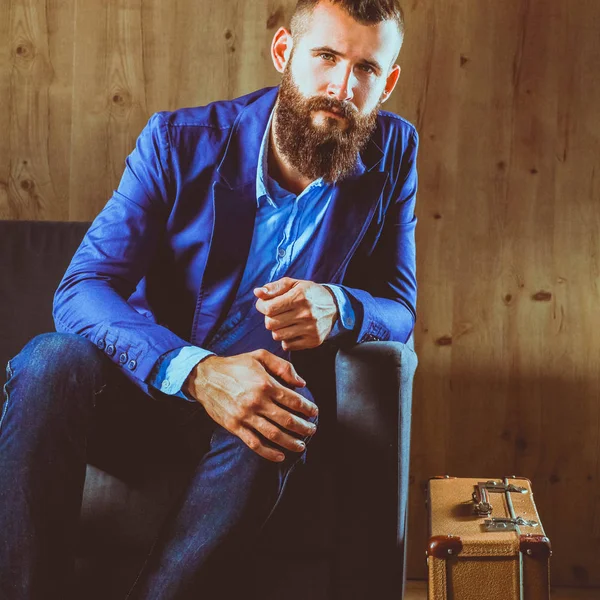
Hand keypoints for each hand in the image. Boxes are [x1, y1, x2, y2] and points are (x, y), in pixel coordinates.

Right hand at [184, 349, 317, 461]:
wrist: (205, 377)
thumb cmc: (235, 365)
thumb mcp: (260, 356)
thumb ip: (283, 366)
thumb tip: (301, 383)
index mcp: (265, 383)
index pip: (294, 401)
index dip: (308, 409)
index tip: (314, 413)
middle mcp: (257, 401)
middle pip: (287, 420)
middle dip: (304, 428)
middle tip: (312, 431)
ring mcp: (245, 416)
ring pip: (274, 435)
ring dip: (291, 442)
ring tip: (301, 446)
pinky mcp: (235, 426)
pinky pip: (254, 443)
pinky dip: (269, 452)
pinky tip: (280, 456)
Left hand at [254, 277, 337, 350]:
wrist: (335, 306)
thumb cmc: (309, 293)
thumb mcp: (293, 284)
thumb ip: (274, 287)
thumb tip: (257, 292)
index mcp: (299, 296)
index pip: (269, 308)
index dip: (262, 306)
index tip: (265, 305)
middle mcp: (306, 313)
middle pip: (271, 324)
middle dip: (269, 318)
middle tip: (276, 313)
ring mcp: (311, 329)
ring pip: (277, 336)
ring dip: (277, 329)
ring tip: (284, 322)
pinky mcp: (313, 341)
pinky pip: (288, 345)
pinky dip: (286, 339)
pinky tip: (293, 330)